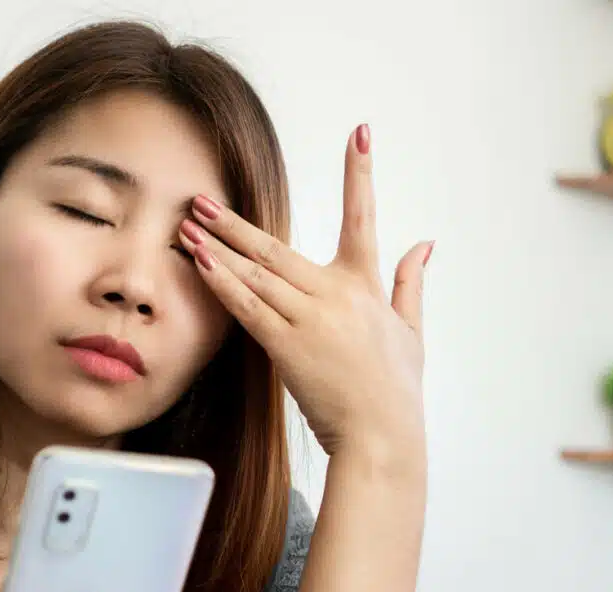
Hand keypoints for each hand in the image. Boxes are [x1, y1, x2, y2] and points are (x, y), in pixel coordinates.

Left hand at [179, 124, 431, 462]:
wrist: (382, 437)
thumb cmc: (395, 389)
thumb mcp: (412, 332)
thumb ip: (412, 283)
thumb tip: (425, 243)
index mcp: (366, 285)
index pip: (364, 217)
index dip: (361, 173)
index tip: (360, 133)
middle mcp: (336, 293)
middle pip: (276, 247)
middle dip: (234, 223)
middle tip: (202, 200)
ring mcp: (310, 318)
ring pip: (256, 272)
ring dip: (217, 248)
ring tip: (187, 226)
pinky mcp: (287, 346)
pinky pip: (248, 307)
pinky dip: (222, 283)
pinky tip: (200, 263)